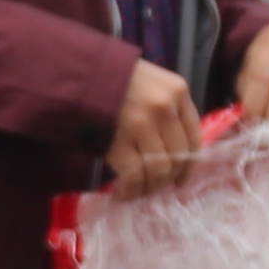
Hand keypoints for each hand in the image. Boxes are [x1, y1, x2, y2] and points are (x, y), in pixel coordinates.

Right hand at [104, 60, 203, 192]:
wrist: (74, 75)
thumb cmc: (111, 79)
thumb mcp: (150, 83)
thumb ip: (166, 108)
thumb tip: (170, 147)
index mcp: (178, 91)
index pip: (194, 135)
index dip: (190, 163)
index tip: (181, 179)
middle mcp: (165, 108)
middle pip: (177, 156)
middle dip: (167, 178)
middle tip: (155, 188)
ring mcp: (141, 125)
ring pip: (158, 169)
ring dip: (150, 187)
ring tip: (138, 192)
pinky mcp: (118, 141)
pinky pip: (133, 174)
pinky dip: (131, 189)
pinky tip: (124, 193)